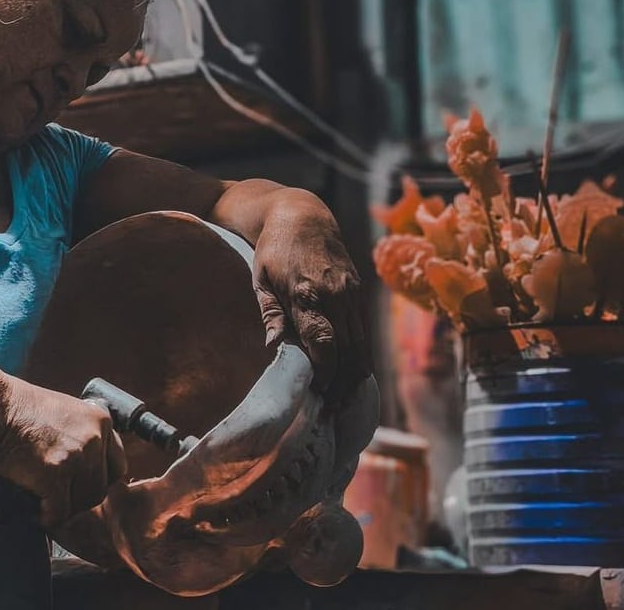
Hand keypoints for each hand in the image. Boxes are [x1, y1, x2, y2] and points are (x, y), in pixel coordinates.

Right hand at [0, 378, 126, 529]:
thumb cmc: (26, 413)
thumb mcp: (70, 413)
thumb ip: (86, 438)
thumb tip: (92, 472)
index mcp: (101, 421)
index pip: (117, 466)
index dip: (99, 481)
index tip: (81, 486)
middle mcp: (95, 438)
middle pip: (101, 489)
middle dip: (79, 499)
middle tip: (59, 499)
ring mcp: (77, 456)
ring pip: (82, 503)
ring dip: (63, 509)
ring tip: (44, 504)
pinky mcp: (55, 475)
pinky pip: (59, 512)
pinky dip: (46, 518)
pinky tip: (35, 511)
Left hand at [252, 199, 370, 405]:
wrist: (303, 214)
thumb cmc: (274, 249)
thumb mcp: (261, 278)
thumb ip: (270, 313)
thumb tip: (274, 347)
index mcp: (306, 293)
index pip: (323, 343)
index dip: (324, 373)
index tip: (318, 394)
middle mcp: (335, 294)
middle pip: (346, 350)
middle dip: (341, 384)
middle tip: (332, 410)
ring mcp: (350, 292)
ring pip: (360, 344)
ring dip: (353, 375)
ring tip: (343, 400)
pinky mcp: (358, 291)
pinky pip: (363, 331)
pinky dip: (360, 355)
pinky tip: (352, 374)